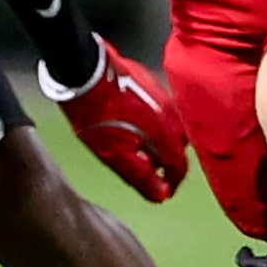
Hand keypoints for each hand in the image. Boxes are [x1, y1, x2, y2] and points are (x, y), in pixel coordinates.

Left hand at [42, 38, 188, 202]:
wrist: (86, 72)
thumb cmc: (97, 115)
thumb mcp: (115, 154)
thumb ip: (141, 176)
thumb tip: (161, 195)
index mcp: (166, 135)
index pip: (180, 167)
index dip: (172, 183)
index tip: (163, 192)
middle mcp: (172, 116)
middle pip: (179, 147)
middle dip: (168, 162)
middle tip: (150, 170)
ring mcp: (163, 97)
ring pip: (172, 126)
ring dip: (162, 141)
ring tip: (141, 147)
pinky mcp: (152, 83)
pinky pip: (162, 110)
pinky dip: (155, 123)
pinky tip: (136, 122)